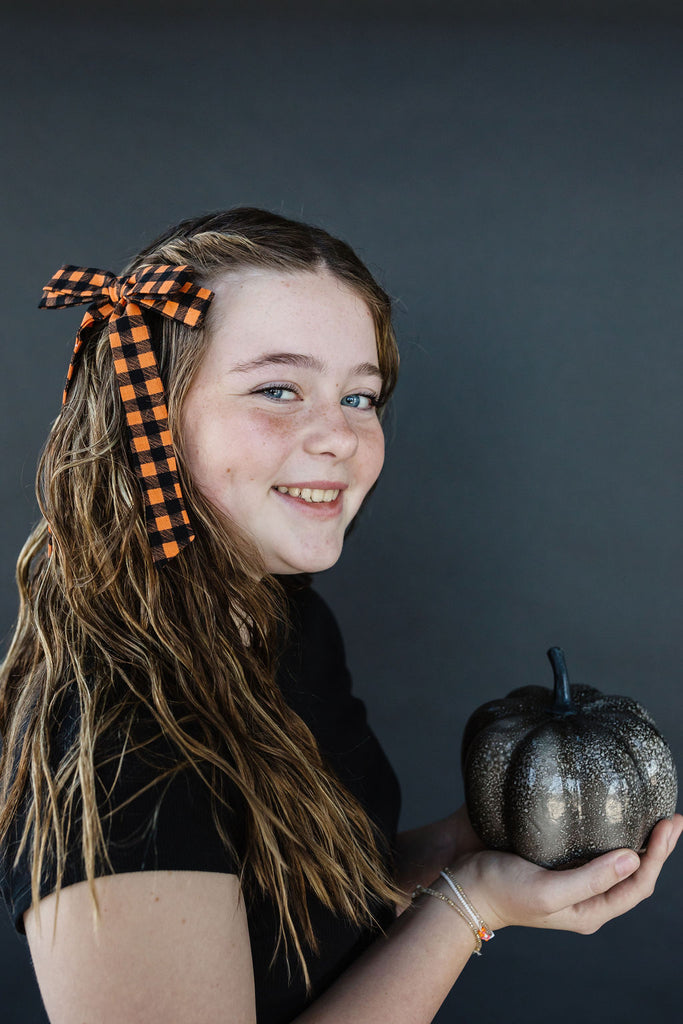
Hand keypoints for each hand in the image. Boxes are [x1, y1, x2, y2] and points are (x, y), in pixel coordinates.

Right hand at [449, 812, 682, 934]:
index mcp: (589, 910)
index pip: (638, 885)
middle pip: (634, 872)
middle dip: (657, 847)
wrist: (461, 881)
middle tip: (672, 817)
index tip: (669, 825)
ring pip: (616, 858)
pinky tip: (612, 812)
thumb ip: (590, 879)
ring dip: (637, 838)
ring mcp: (571, 875)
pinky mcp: (555, 856)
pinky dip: (609, 829)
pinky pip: (592, 845)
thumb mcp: (548, 892)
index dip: (659, 857)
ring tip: (652, 814)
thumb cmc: (501, 891)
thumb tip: (631, 859)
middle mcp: (585, 893)